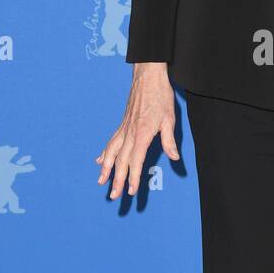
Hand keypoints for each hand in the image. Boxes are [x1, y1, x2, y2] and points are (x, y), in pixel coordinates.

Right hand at [95, 62, 178, 199]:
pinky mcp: (122, 124)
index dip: (132, 177)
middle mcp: (129, 133)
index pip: (135, 161)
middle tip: (114, 196)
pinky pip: (111, 142)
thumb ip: (169, 140)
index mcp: (141, 133)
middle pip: (120, 161)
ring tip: (101, 182)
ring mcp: (124, 128)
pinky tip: (100, 161)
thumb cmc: (160, 96)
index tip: (130, 191)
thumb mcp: (170, 118)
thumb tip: (174, 158)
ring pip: (111, 152)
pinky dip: (104, 153)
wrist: (148, 76)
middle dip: (116, 180)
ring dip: (106, 169)